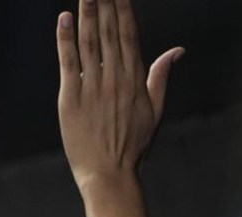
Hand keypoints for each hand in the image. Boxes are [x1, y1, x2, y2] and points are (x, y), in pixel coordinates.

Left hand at [56, 0, 183, 192]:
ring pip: (89, 43)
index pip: (128, 35)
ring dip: (87, 14)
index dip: (123, 10)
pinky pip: (67, 63)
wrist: (109, 173)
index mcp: (134, 79)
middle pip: (109, 33)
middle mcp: (114, 78)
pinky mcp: (70, 99)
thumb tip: (176, 51)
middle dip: (104, 5)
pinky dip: (65, 40)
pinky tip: (64, 19)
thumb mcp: (155, 109)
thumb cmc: (132, 145)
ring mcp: (91, 88)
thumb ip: (161, 76)